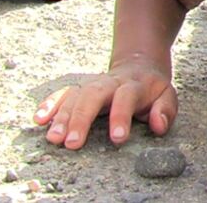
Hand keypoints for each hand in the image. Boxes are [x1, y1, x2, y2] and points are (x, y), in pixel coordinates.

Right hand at [32, 63, 177, 149]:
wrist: (138, 64)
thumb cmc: (152, 88)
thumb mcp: (167, 96)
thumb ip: (165, 110)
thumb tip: (158, 125)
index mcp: (134, 86)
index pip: (126, 99)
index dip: (121, 117)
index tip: (117, 139)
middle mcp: (110, 83)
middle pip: (93, 96)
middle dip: (81, 119)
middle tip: (72, 143)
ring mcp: (93, 84)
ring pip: (75, 96)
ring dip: (62, 117)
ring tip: (54, 138)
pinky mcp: (80, 88)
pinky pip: (63, 94)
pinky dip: (50, 104)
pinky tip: (39, 119)